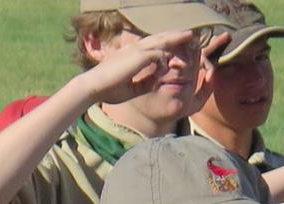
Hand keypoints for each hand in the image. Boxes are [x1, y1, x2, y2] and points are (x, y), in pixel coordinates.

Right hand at [83, 30, 197, 104]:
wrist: (93, 86)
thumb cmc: (107, 89)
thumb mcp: (131, 87)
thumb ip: (147, 80)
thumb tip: (161, 75)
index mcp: (131, 54)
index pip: (151, 44)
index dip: (164, 43)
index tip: (174, 45)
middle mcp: (135, 49)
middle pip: (159, 37)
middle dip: (174, 35)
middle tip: (188, 34)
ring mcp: (137, 51)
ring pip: (162, 41)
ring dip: (176, 38)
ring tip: (190, 35)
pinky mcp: (140, 57)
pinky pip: (160, 55)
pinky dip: (167, 58)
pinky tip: (173, 62)